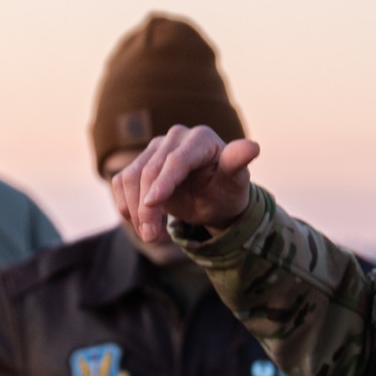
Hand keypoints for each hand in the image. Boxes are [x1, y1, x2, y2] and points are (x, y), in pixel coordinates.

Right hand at [108, 124, 260, 243]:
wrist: (214, 198)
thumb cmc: (227, 190)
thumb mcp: (236, 181)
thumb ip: (237, 163)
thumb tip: (253, 146)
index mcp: (201, 138)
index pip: (177, 160)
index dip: (164, 182)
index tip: (152, 203)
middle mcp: (176, 137)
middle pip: (150, 171)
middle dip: (147, 207)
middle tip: (152, 238)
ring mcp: (155, 148)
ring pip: (131, 177)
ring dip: (134, 210)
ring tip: (150, 236)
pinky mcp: (140, 162)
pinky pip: (121, 182)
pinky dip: (126, 205)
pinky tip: (141, 224)